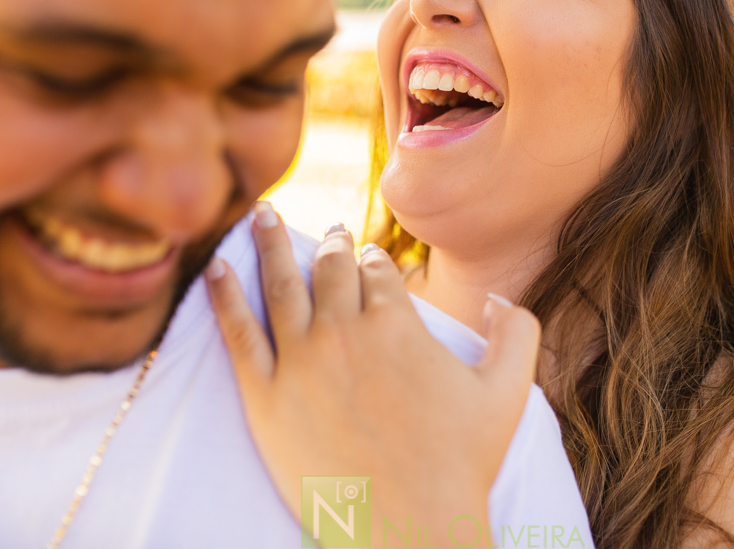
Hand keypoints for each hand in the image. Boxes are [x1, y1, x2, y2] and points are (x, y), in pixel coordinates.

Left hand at [205, 202, 541, 548]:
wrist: (411, 526)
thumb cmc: (462, 462)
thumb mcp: (509, 392)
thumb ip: (517, 332)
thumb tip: (500, 298)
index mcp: (396, 320)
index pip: (376, 269)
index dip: (371, 258)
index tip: (366, 254)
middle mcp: (344, 329)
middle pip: (329, 268)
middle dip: (329, 242)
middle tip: (326, 231)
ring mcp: (300, 361)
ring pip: (281, 285)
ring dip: (269, 243)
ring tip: (260, 214)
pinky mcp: (265, 397)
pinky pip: (238, 332)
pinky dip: (224, 295)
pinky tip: (216, 268)